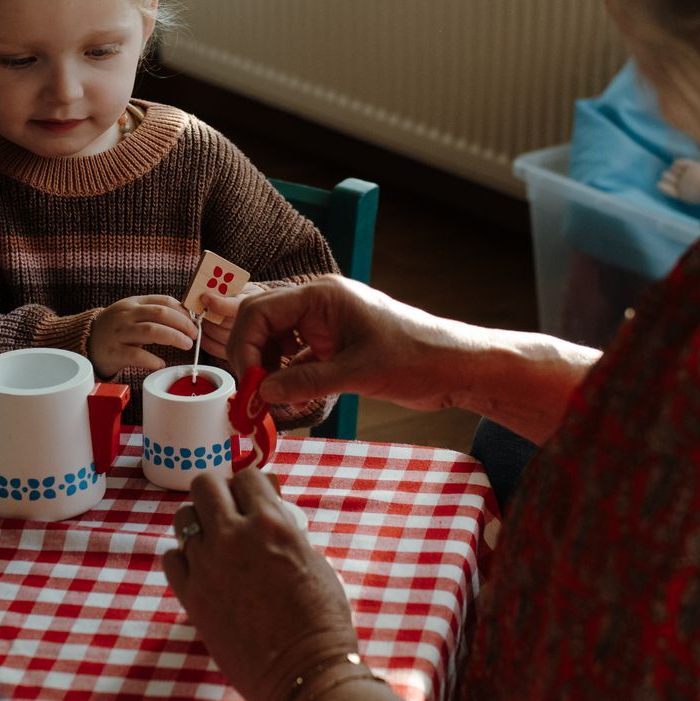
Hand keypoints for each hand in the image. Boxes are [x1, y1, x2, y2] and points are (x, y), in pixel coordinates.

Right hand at [89, 295, 198, 378]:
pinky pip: (136, 355)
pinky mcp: (113, 352)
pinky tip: (161, 363)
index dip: (183, 311)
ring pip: (150, 331)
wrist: (86, 341)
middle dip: (182, 324)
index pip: (163, 301)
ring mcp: (119, 333)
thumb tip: (187, 317)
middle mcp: (126, 315)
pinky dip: (151, 360)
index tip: (196, 320)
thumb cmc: (116, 328)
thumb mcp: (133, 313)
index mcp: (133, 303)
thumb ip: (155, 312)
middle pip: (160, 314)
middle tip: (195, 334)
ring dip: (173, 337)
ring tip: (186, 345)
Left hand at [161, 465, 358, 700]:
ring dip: (198, 523)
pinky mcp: (191, 596)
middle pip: (204, 485)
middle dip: (217, 492)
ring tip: (214, 541)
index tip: (254, 498)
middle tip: (229, 511)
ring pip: (183, 518)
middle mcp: (233, 536)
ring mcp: (206, 566)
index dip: (251, 485)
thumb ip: (286, 532)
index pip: (247, 476)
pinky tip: (201, 568)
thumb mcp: (314, 561)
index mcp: (271, 523)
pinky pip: (171, 559)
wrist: (302, 672)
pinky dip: (184, 557)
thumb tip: (269, 512)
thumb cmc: (322, 619)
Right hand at [227, 276, 460, 416]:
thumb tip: (263, 393)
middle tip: (252, 396)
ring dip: (269, 373)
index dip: (245, 345)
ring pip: (277, 345)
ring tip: (270, 404)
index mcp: (322, 296)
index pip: (260, 310)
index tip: (248, 382)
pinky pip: (297, 363)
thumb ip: (307, 382)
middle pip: (262, 325)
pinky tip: (290, 404)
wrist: (454, 367)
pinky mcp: (334, 350)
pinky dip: (289, 382)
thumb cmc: (417, 356)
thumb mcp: (359, 372)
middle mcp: (319, 307)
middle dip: (253, 359)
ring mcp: (326, 328)